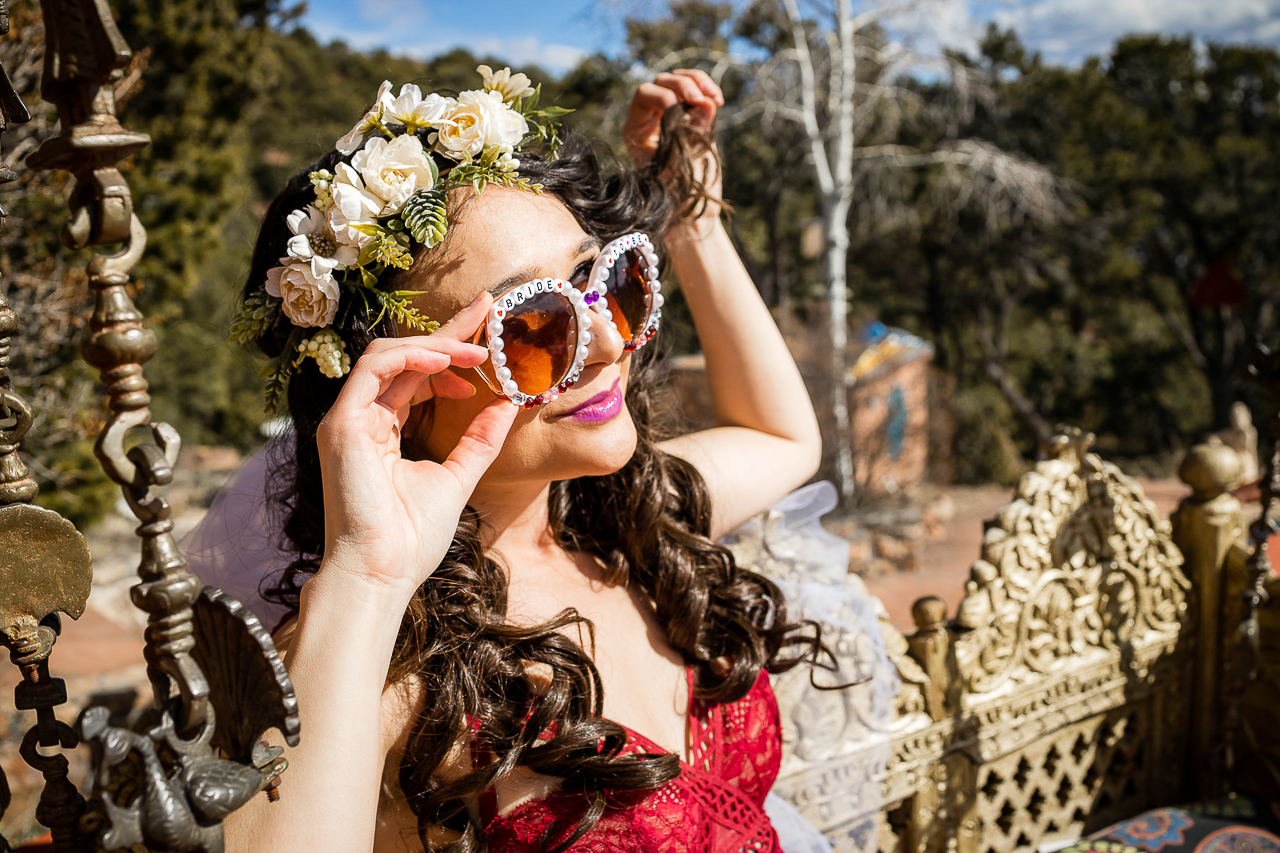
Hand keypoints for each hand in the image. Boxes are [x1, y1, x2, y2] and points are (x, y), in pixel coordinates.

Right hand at [313, 293, 516, 597]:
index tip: (489, 338)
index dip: (451, 352)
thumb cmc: (413, 538)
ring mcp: (348, 419)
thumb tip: (507, 406)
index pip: (417, 376)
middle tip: (489, 307)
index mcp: (384, 431)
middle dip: (448, 331)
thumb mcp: (458, 476)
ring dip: (436, 345)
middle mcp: (363, 419)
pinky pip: (374, 368)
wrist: (382, 573)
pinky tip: (449, 361)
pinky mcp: (342, 423)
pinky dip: (412, 357)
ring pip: (387, 355)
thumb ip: (478, 440)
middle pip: (405, 357)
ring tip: (479, 352)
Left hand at [623, 69, 724, 215]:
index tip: (679, 109)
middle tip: (700, 99)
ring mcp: (672, 115)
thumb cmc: (678, 196)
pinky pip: (697, 91)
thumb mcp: (680, 166)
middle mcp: (651, 119)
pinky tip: (718, 101)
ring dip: (699, 83)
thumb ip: (689, 135)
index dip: (663, 96)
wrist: (692, 213)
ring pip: (680, 81)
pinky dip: (708, 90)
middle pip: (662, 82)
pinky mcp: (693, 117)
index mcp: (637, 130)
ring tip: (715, 98)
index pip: (644, 95)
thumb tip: (705, 103)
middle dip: (683, 86)